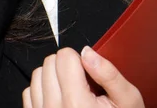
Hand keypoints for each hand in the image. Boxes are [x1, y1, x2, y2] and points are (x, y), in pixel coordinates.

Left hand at [22, 46, 144, 107]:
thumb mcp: (128, 100)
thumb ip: (108, 73)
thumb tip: (87, 52)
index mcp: (77, 104)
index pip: (64, 56)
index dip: (79, 60)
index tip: (88, 74)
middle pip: (49, 63)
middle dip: (65, 67)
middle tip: (82, 84)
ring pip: (37, 76)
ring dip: (52, 78)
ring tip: (71, 92)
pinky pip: (29, 94)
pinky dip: (42, 92)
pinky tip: (59, 100)